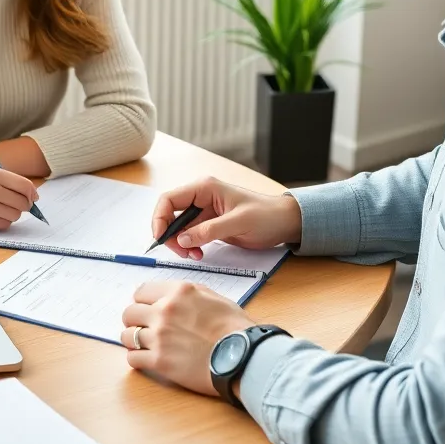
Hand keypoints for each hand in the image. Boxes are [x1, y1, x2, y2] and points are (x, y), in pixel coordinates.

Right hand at [0, 165, 39, 230]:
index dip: (32, 193)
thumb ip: (9, 181)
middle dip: (23, 205)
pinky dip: (2, 222)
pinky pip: (4, 224)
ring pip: (15, 215)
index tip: (32, 198)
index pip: (25, 185)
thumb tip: (33, 196)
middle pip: (23, 203)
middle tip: (15, 205)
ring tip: (0, 209)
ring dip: (12, 214)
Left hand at [120, 281, 254, 395]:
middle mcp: (164, 311)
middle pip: (130, 312)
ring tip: (144, 345)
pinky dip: (137, 359)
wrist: (243, 356)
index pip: (141, 291)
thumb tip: (172, 296)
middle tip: (143, 327)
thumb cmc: (235, 327)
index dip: (142, 301)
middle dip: (134, 320)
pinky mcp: (159, 362)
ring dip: (134, 340)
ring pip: (127, 335)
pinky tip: (146, 359)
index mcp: (177, 292)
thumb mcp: (213, 297)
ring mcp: (159, 336)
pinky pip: (133, 358)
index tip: (145, 308)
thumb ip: (188, 294)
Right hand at [152, 177, 302, 260]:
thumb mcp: (238, 223)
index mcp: (205, 188)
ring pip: (178, 228)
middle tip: (182, 253)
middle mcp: (200, 198)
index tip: (161, 238)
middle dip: (170, 235)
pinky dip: (189, 246)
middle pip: (170, 215)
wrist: (284, 223)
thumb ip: (209, 230)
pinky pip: (189, 236)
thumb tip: (181, 239)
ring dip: (180, 244)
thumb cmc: (266, 216)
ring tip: (194, 255)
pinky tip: (199, 254)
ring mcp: (204, 212)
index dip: (160, 218)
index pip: (169, 199)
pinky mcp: (208, 225)